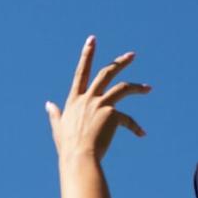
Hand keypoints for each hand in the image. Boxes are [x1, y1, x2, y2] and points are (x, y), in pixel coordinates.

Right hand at [46, 36, 151, 163]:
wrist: (79, 157)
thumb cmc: (68, 147)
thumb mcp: (58, 128)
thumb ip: (55, 114)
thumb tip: (48, 104)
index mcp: (74, 100)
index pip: (81, 72)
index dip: (87, 54)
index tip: (92, 40)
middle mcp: (87, 98)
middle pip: (106, 73)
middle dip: (120, 62)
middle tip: (132, 55)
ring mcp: (100, 105)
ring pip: (123, 88)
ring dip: (137, 87)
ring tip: (149, 88)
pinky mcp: (112, 115)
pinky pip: (128, 119)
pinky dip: (135, 126)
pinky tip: (142, 133)